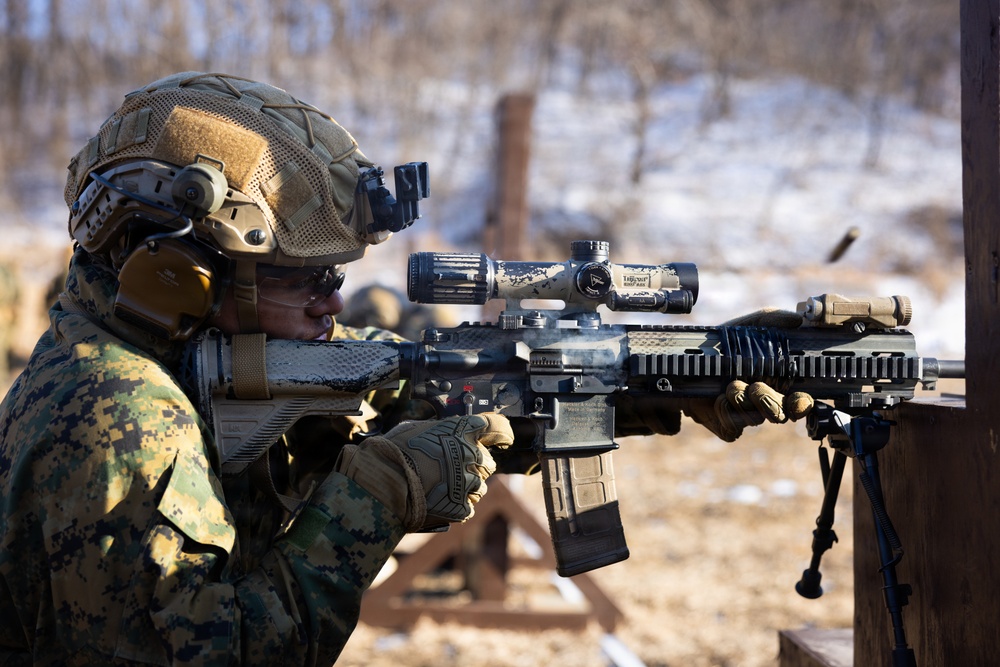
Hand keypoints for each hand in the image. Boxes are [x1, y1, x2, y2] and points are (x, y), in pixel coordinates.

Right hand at [336, 413, 513, 530]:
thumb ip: (438, 431)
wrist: (382, 486)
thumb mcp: (415, 429)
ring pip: (478, 487)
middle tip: (452, 470)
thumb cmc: (392, 452)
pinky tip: (435, 503)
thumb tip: (441, 434)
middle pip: (487, 462)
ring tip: (437, 488)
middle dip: (474, 466)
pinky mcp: (463, 508)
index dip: (503, 433)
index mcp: (462, 431)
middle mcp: (471, 455)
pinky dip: (454, 507)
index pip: (496, 427)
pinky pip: (466, 507)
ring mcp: (469, 483)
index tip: (506, 438)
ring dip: (464, 488)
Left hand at [684, 307, 813, 440]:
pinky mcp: (726, 425)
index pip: (801, 401)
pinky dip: (726, 411)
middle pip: (781, 414)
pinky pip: (732, 427)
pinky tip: (718, 398)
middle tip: (756, 387)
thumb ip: (772, 319)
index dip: (803, 403)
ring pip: (755, 420)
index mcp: (779, 383)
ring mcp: (746, 416)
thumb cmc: (725, 344)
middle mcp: (765, 402)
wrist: (688, 360)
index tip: (798, 397)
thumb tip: (796, 319)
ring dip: (745, 402)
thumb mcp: (748, 326)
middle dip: (770, 402)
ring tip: (732, 385)